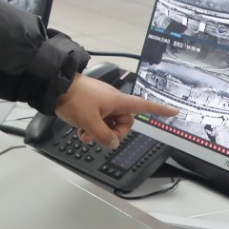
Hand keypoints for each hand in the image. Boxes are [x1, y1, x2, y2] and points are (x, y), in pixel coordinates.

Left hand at [54, 73, 177, 149]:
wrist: (54, 85)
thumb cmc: (74, 99)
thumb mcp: (90, 122)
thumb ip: (104, 135)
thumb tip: (113, 142)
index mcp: (118, 101)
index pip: (144, 106)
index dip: (160, 110)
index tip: (174, 111)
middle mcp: (113, 100)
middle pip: (124, 121)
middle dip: (114, 132)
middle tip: (99, 136)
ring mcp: (101, 101)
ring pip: (109, 122)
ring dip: (100, 131)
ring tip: (85, 135)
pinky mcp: (91, 103)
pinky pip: (98, 118)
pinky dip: (92, 126)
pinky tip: (81, 131)